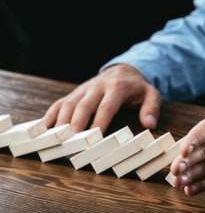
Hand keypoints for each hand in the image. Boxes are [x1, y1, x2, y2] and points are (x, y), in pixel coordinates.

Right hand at [44, 64, 160, 132]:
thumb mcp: (151, 94)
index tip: (95, 138)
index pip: (106, 106)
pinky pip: (60, 103)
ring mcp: (84, 89)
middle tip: (71, 141)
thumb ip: (152, 108)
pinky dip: (51, 115)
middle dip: (76, 123)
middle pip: (84, 105)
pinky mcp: (75, 93)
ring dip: (61, 121)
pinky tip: (44, 130)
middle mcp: (97, 87)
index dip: (99, 122)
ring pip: (69, 104)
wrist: (123, 70)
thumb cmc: (137, 88)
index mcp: (117, 88)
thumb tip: (149, 125)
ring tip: (57, 139)